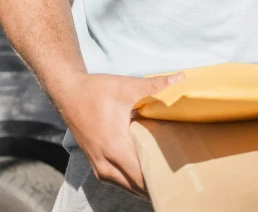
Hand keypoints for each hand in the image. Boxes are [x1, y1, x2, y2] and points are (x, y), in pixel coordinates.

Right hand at [56, 71, 183, 195]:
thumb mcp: (127, 86)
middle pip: (136, 186)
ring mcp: (98, 166)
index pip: (142, 177)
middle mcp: (105, 163)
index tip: (179, 173)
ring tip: (164, 170)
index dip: (161, 179)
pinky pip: (117, 180)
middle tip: (177, 172)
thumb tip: (181, 78)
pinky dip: (131, 178)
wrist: (68, 93)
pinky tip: (144, 166)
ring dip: (143, 181)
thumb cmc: (97, 91)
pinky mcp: (95, 163)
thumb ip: (154, 85)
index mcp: (115, 147)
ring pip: (126, 185)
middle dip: (156, 182)